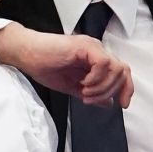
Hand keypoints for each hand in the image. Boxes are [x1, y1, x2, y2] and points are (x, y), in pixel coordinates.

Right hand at [0, 25, 133, 106]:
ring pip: (116, 68)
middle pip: (123, 71)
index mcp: (96, 60)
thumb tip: (109, 104)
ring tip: (84, 93)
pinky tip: (83, 84)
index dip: (126, 89)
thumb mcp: (72, 86)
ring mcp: (92, 47)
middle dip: (112, 91)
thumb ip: (92, 94)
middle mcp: (97, 51)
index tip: (122, 105)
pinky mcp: (85, 46)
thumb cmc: (44, 66)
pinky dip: (96, 78)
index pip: (122, 73)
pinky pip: (103, 63)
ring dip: (102, 87)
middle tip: (90, 99)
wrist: (26, 55)